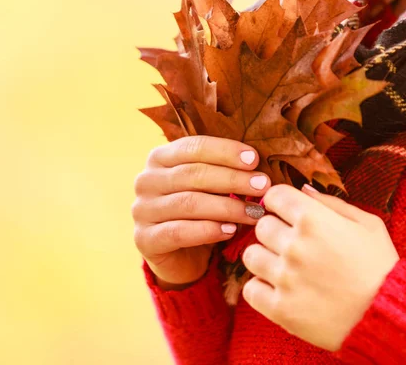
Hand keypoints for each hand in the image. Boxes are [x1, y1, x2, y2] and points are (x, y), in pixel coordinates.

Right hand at [132, 136, 270, 289]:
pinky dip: (208, 231)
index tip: (254, 159)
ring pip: (188, 203)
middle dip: (232, 179)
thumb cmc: (200, 214)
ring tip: (254, 212)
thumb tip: (258, 163)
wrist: (180, 258)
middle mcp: (146, 181)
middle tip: (263, 186)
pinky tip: (230, 231)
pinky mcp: (144, 239)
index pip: (193, 147)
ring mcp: (142, 210)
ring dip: (227, 207)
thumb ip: (224, 171)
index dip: (225, 151)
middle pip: (193, 174)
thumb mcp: (210, 188)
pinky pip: (179, 232)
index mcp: (159, 158)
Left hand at [241, 184, 398, 350]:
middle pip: (261, 226)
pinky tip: (279, 290)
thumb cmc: (381, 268)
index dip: (279, 203)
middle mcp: (294, 245)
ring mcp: (285, 277)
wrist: (389, 318)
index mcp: (314, 219)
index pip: (274, 196)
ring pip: (251, 256)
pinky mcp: (280, 308)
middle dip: (275, 232)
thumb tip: (302, 190)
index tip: (286, 214)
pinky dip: (261, 289)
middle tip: (293, 246)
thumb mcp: (368, 225)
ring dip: (265, 259)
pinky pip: (250, 289)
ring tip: (285, 269)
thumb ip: (332, 203)